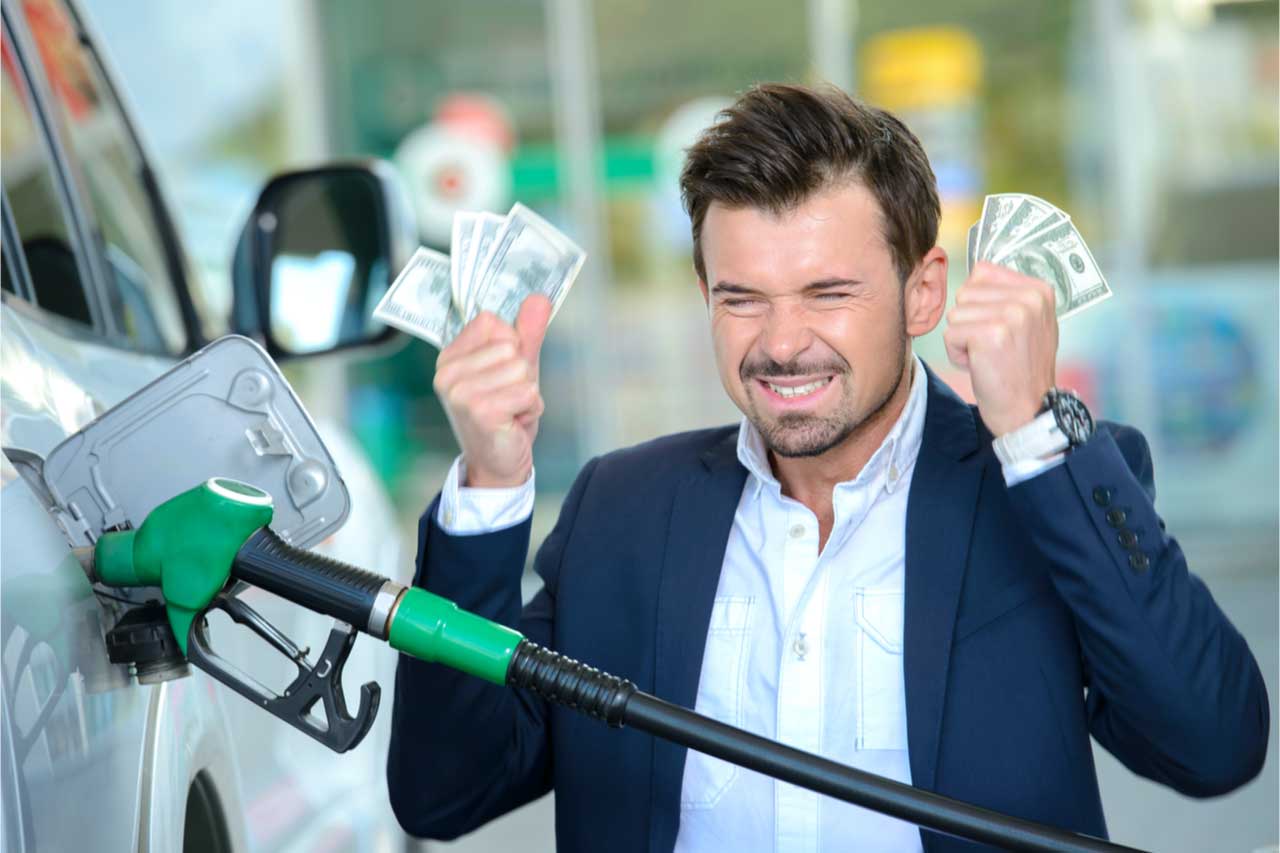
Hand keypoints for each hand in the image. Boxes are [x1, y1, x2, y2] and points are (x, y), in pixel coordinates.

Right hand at [432, 295, 551, 487]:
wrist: (499, 462)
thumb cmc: (505, 413)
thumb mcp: (518, 366)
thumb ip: (527, 332)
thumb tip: (539, 298)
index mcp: (450, 356)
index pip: (493, 322)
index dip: (511, 345)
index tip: (501, 373)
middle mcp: (447, 373)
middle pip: (511, 346)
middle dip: (522, 374)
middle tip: (508, 398)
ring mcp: (460, 392)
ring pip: (521, 368)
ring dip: (527, 393)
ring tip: (510, 410)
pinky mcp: (480, 410)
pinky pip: (528, 391)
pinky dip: (530, 408)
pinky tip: (513, 422)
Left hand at [943, 262, 1057, 436]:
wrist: (1029, 411)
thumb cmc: (1020, 369)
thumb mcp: (1028, 323)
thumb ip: (1008, 295)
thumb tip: (977, 270)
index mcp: (1039, 290)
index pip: (982, 272)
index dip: (979, 304)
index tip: (999, 330)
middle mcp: (1030, 298)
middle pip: (965, 293)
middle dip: (969, 322)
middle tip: (993, 348)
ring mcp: (1013, 314)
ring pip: (955, 314)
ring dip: (962, 339)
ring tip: (988, 357)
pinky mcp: (992, 334)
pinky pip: (950, 334)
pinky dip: (957, 354)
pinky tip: (980, 366)